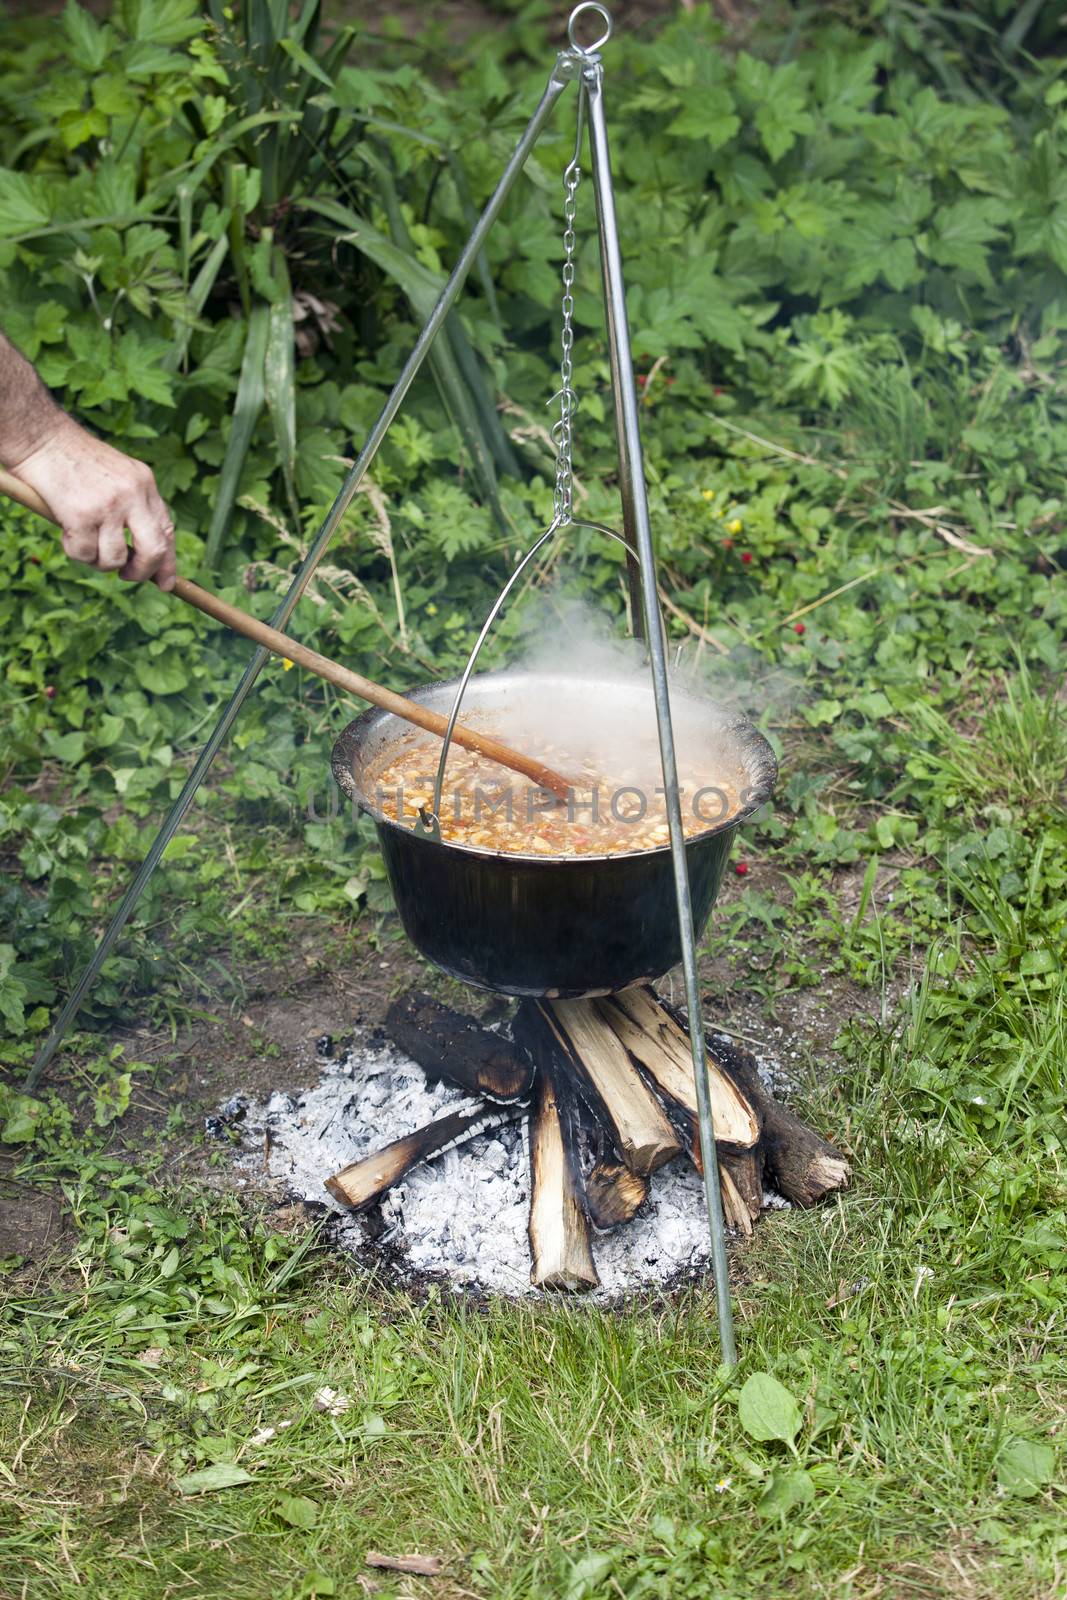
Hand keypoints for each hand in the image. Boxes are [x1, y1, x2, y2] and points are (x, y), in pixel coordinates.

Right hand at [10, 417, 175, 590]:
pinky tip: (67, 531)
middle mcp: (132, 494)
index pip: (166, 531)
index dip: (168, 563)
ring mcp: (108, 505)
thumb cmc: (74, 461)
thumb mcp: (117, 476)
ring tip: (84, 540)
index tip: (165, 583)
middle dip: (142, 572)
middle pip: (154, 550)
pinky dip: (74, 551)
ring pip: (115, 558)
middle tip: (126, 575)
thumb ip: (134, 508)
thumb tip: (145, 557)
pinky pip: (84, 554)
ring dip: (98, 561)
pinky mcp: (81, 515)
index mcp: (144, 483)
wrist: (42, 438)